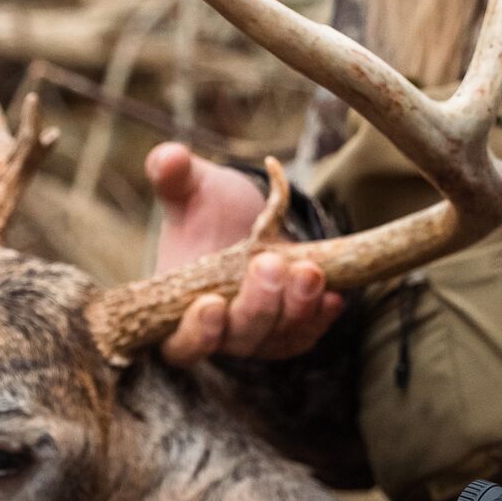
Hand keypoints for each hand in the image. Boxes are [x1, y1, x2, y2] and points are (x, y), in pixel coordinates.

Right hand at [146, 143, 342, 366]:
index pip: (180, 343)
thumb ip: (173, 175)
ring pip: (277, 339)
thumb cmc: (206, 208)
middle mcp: (218, 332)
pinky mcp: (289, 331)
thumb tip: (168, 158)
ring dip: (296, 308)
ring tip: (310, 270)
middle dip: (257, 304)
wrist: (246, 220)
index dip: (196, 332)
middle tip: (271, 263)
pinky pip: (306, 334)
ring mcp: (257, 335)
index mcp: (177, 307)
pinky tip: (334, 294)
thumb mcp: (190, 187)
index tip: (212, 302)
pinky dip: (319, 318)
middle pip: (238, 340)